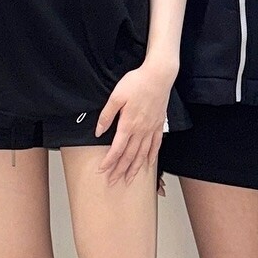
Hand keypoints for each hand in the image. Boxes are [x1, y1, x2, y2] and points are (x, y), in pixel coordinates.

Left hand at [95, 60, 175, 185]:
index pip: (117, 149)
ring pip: (142, 154)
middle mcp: (140, 131)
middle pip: (129, 156)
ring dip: (135, 168)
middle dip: (120, 170)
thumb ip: (107, 116)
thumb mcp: (116, 96)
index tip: (102, 170)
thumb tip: (98, 132)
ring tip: (129, 179)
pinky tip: (148, 164)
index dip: (109, 162)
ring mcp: (151, 129)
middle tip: (112, 181)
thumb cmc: (136, 83)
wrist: (158, 76)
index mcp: (128, 124)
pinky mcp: (159, 125)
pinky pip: (156, 146)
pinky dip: (151, 157)